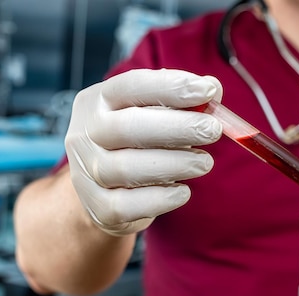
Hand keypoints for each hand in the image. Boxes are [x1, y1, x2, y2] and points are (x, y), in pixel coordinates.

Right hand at [65, 69, 222, 235]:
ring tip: (204, 163)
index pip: (130, 86)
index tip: (206, 91)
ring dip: (176, 164)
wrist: (106, 193)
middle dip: (178, 127)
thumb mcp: (155, 116)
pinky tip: (183, 191)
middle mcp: (84, 134)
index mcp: (97, 101)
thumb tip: (212, 87)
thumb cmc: (137, 144)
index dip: (170, 87)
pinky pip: (129, 204)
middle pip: (128, 127)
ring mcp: (87, 172)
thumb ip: (183, 101)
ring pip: (129, 168)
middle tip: (213, 130)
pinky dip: (162, 198)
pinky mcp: (98, 207)